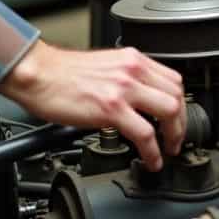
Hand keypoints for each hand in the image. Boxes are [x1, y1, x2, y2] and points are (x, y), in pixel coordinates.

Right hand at [0, 40, 185, 170]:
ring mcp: (123, 88)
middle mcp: (131, 69)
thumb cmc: (60, 73)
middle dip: (181, 123)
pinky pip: (145, 134)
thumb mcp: (103, 66)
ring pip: (169, 111)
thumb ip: (124, 78)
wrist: (36, 73)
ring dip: (173, 136)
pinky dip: (153, 151)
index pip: (172, 80)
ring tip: (167, 151)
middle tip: (175, 140)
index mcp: (131, 59)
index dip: (180, 104)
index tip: (176, 120)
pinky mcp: (111, 108)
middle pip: (177, 95)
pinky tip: (149, 159)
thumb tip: (137, 101)